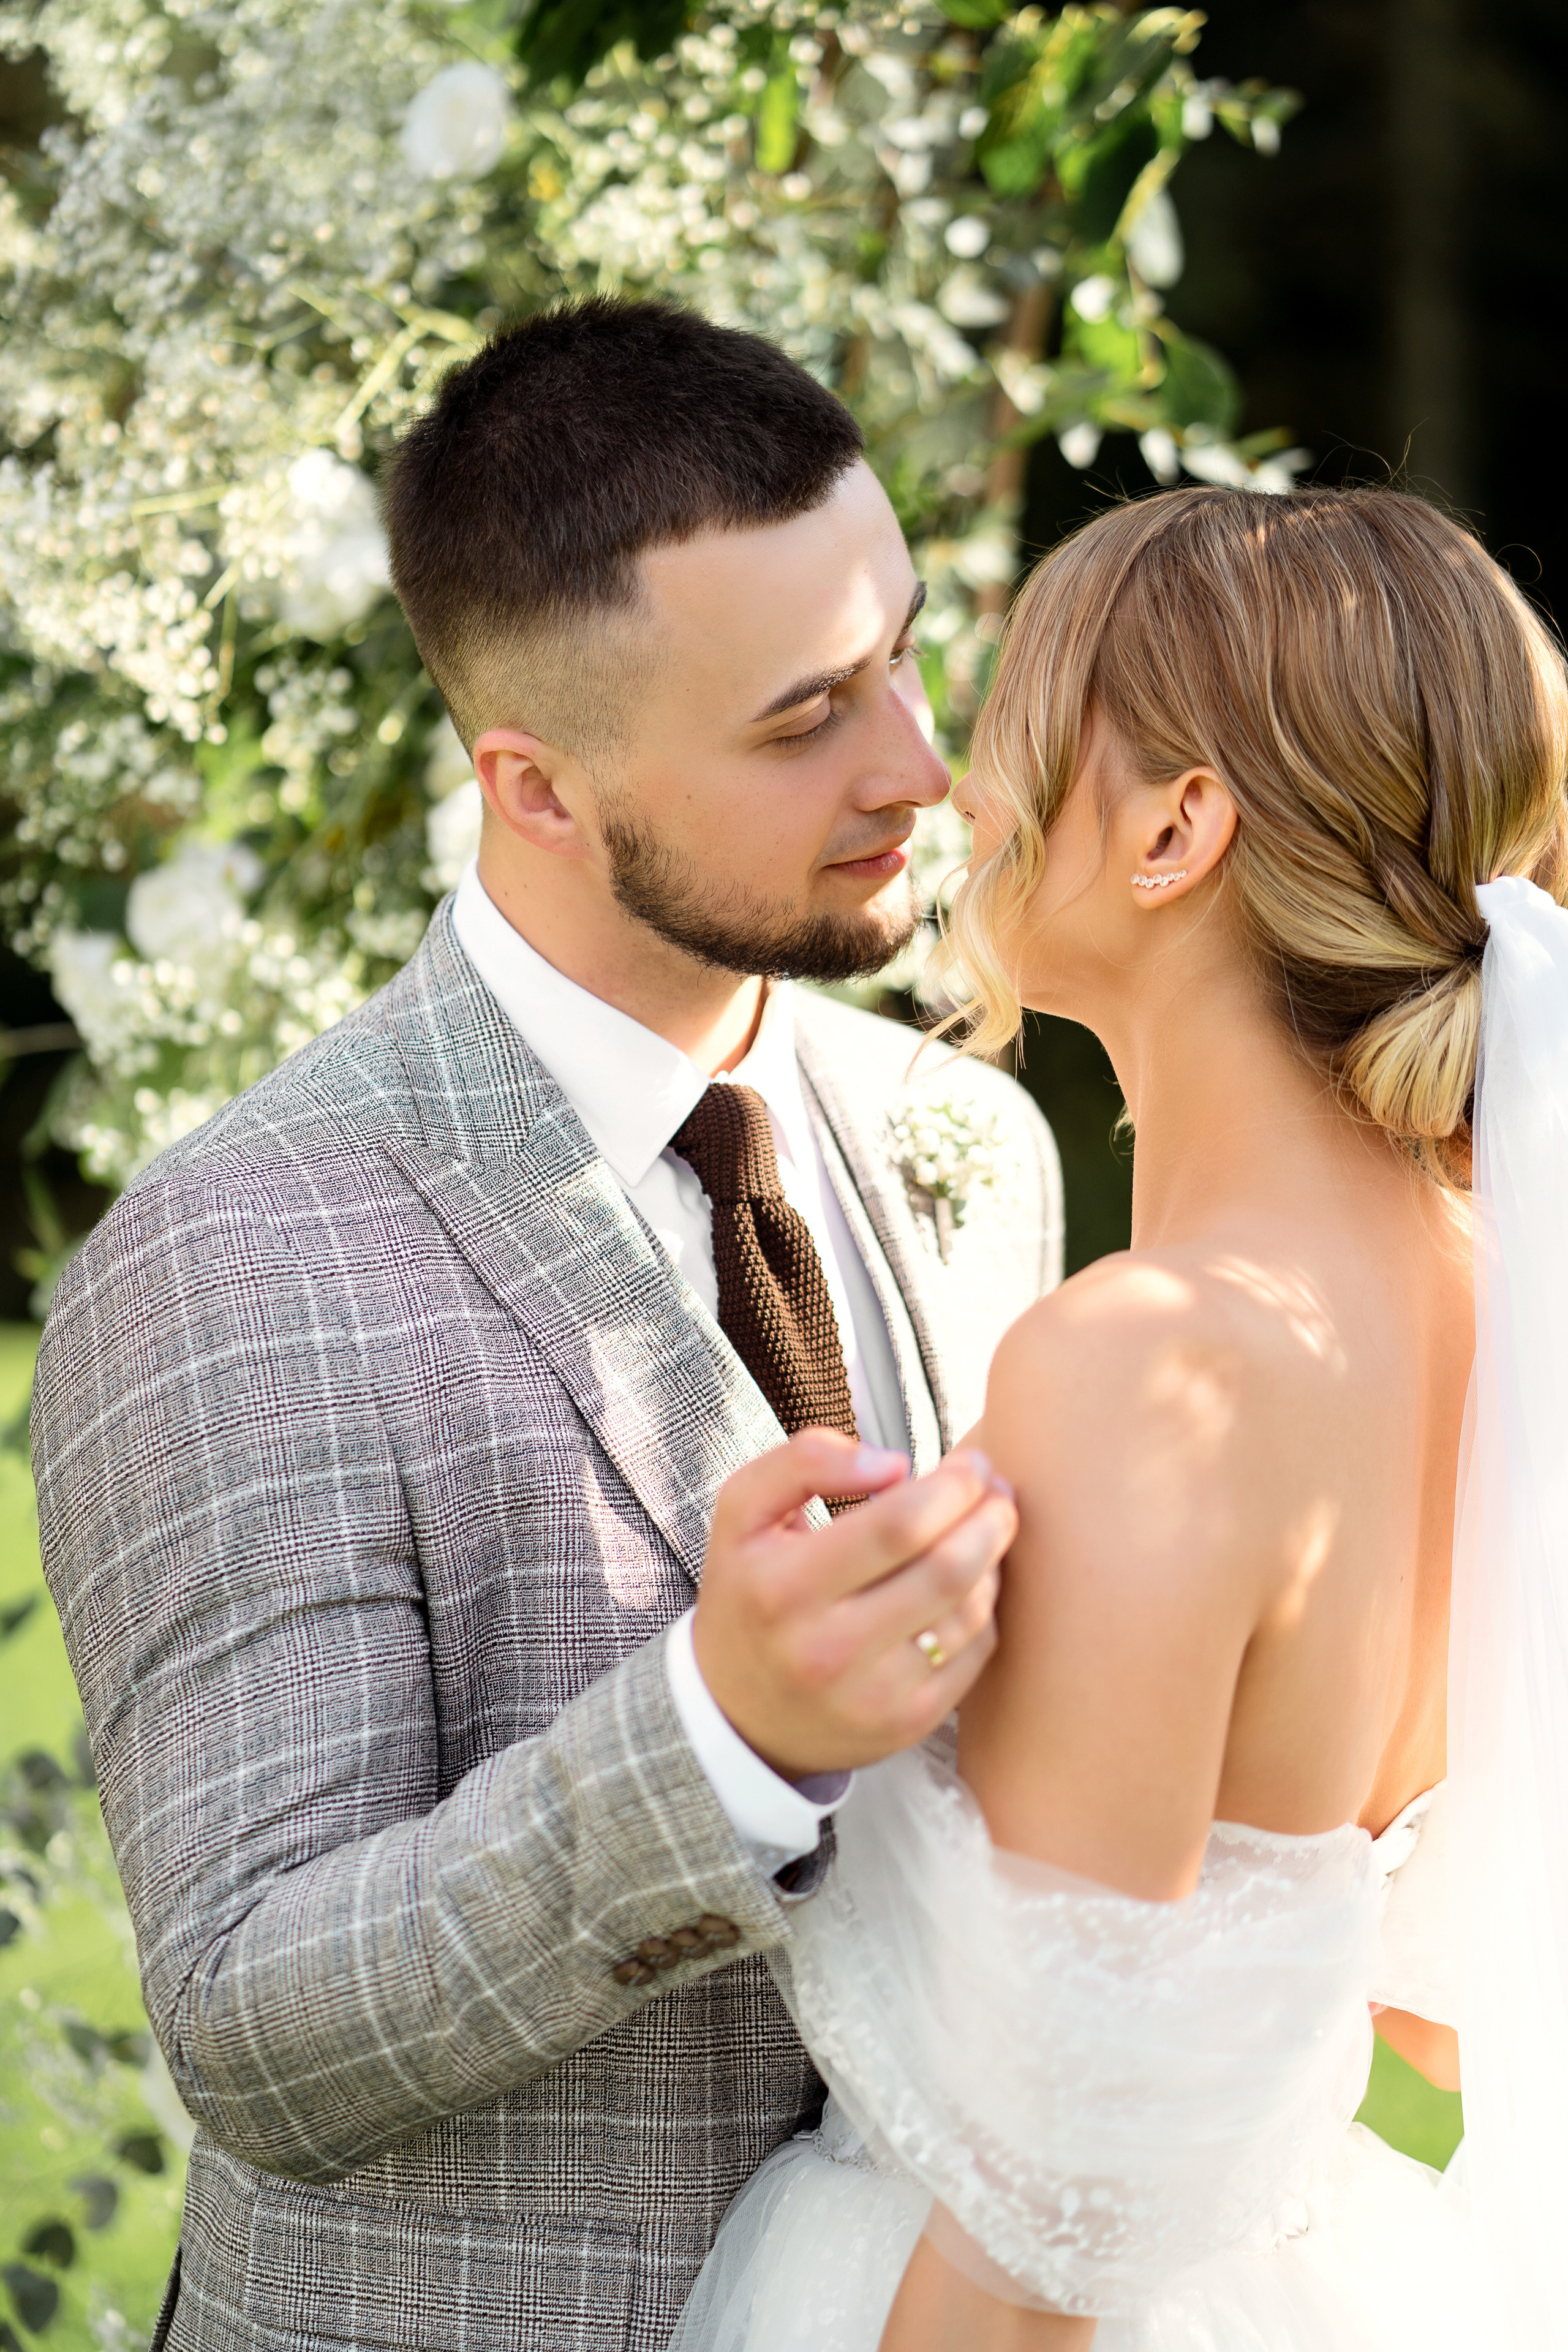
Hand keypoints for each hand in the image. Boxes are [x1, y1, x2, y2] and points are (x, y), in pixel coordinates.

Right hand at [692, 1429, 1017, 1780]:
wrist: (738, 1713)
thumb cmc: (750, 1595)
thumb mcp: (743, 1514)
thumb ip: (804, 1461)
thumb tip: (892, 1464)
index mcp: (784, 1587)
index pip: (898, 1525)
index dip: (951, 1486)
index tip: (970, 1462)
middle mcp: (826, 1649)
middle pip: (946, 1568)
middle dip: (989, 1517)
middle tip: (997, 1489)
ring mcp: (871, 1696)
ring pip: (969, 1611)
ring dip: (991, 1558)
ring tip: (987, 1527)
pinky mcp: (906, 1725)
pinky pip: (974, 1653)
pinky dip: (984, 1607)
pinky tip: (972, 1581)